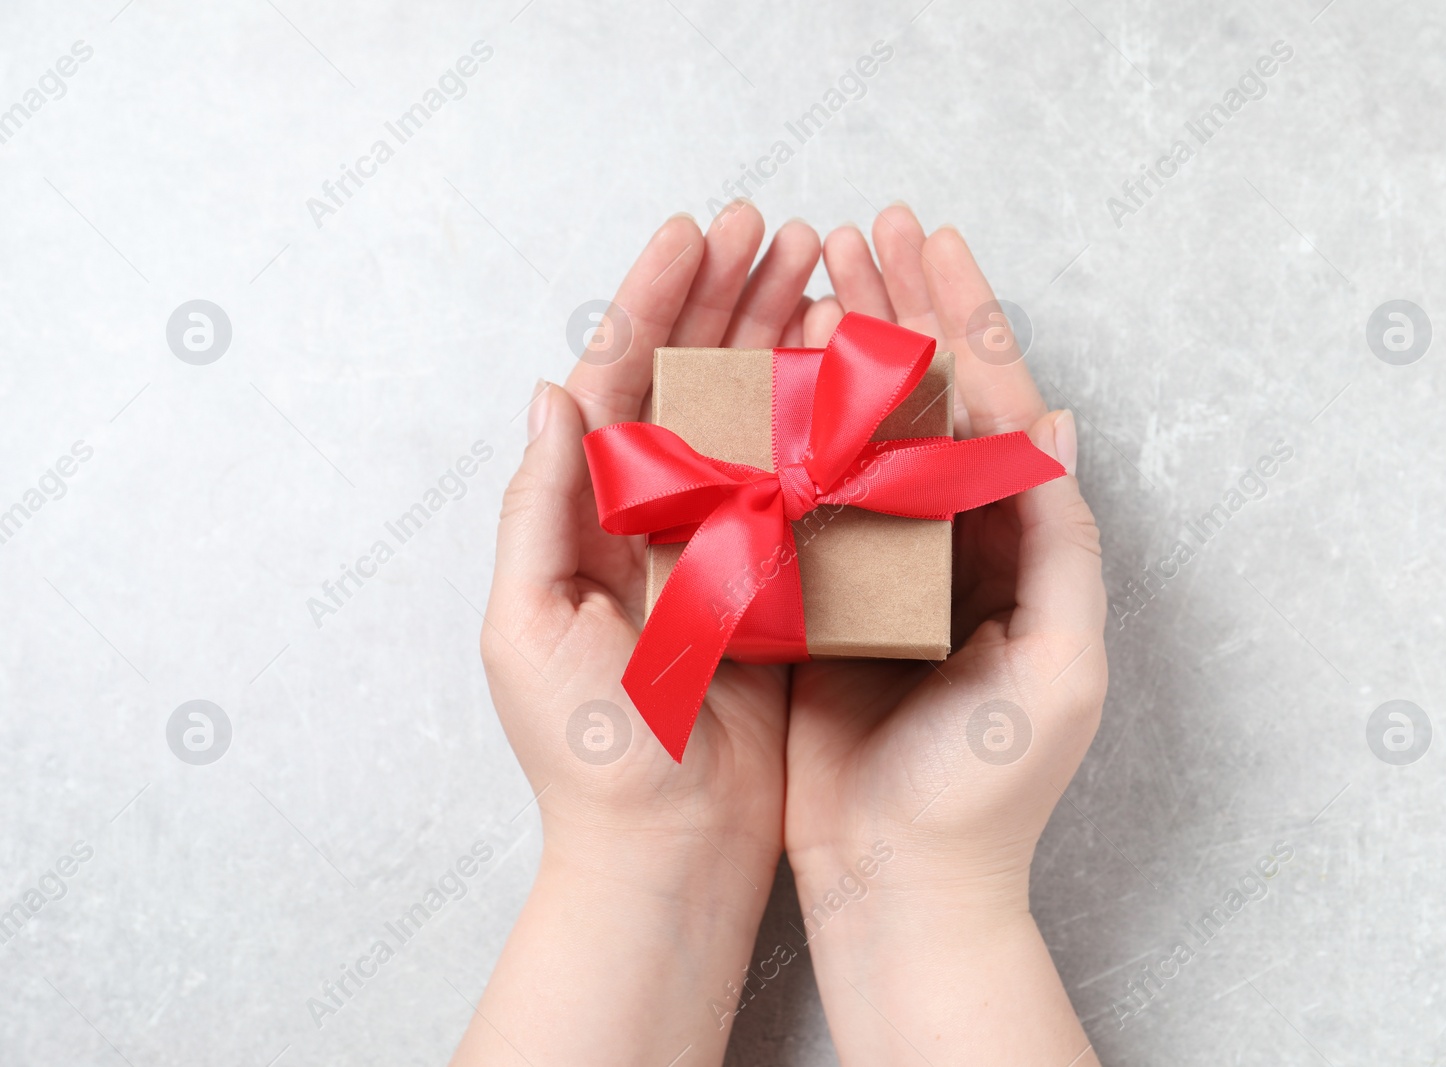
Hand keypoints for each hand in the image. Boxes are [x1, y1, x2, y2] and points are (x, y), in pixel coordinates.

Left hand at [455, 203, 822, 1065]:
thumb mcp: (529, 628)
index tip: (697, 233)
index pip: (619, 381)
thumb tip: (552, 391)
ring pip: (753, 418)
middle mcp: (656, 518)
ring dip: (780, 341)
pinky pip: (804, 484)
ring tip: (819, 273)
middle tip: (776, 229)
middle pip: (691, 381)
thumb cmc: (589, 755)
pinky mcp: (780, 585)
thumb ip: (540, 508)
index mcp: (588, 517)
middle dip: (728, 298)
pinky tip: (854, 372)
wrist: (665, 853)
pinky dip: (824, 423)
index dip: (654, 300)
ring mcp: (722, 546)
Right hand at [784, 207, 1107, 1064]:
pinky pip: (805, 489)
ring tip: (818, 272)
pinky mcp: (820, 593)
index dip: (965, 317)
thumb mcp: (1059, 666)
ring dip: (845, 349)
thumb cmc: (988, 786)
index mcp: (1017, 546)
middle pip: (927, 398)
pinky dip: (790, 426)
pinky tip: (769, 372)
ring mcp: (881, 560)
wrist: (900, 878)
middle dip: (903, 308)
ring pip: (860, 428)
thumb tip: (1059, 421)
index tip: (930, 243)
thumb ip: (1062, 542)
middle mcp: (950, 539)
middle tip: (869, 226)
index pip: (996, 406)